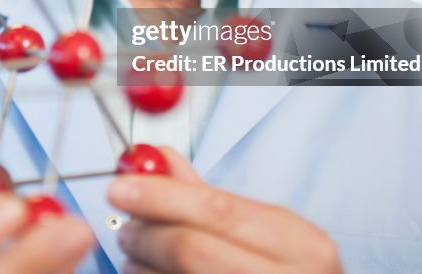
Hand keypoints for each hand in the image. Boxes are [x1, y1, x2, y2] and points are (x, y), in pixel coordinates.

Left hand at [107, 147, 341, 272]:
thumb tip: (161, 158)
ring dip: (141, 266)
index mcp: (302, 246)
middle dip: (146, 234)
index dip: (160, 196)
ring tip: (136, 258)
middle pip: (191, 248)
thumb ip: (212, 199)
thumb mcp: (268, 236)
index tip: (120, 188)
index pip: (217, 209)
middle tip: (126, 229)